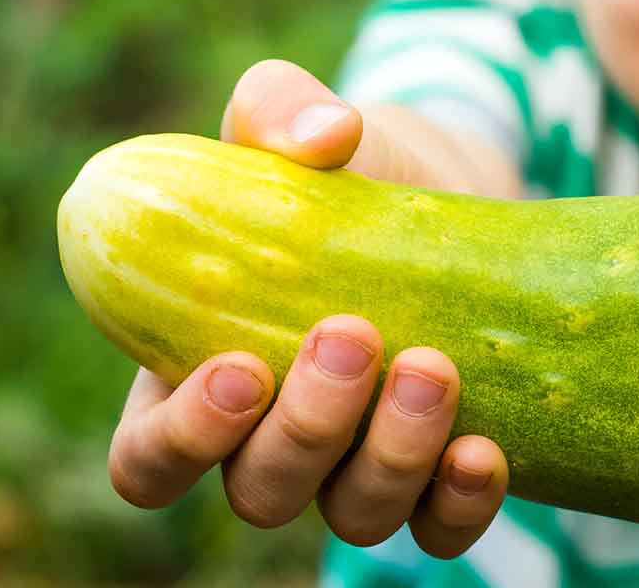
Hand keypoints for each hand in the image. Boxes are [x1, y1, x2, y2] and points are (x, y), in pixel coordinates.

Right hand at [107, 59, 509, 556]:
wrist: (455, 190)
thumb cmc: (348, 166)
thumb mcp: (305, 125)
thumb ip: (283, 110)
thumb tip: (324, 133)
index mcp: (201, 376)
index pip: (151, 459)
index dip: (182, 438)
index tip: (237, 368)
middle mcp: (276, 441)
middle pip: (261, 491)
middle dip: (307, 426)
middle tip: (356, 335)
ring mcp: (363, 466)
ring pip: (354, 517)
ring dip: (391, 456)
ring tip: (434, 366)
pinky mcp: (444, 471)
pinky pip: (443, 529)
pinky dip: (462, 505)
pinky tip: (487, 450)